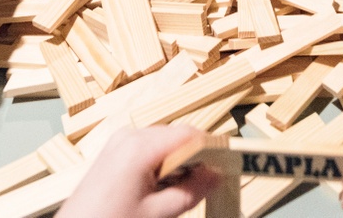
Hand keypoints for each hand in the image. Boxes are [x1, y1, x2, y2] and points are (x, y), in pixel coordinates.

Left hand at [56, 126, 218, 217]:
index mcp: (140, 146)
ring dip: (177, 165)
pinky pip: (148, 150)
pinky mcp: (114, 152)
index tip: (228, 163)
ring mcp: (119, 142)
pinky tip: (159, 191)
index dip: (212, 148)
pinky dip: (161, 166)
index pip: (189, 134)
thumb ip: (191, 191)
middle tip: (206, 186)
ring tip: (175, 196)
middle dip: (194, 160)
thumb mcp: (157, 214)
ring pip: (164, 144)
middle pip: (177, 137)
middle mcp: (129, 136)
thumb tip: (216, 174)